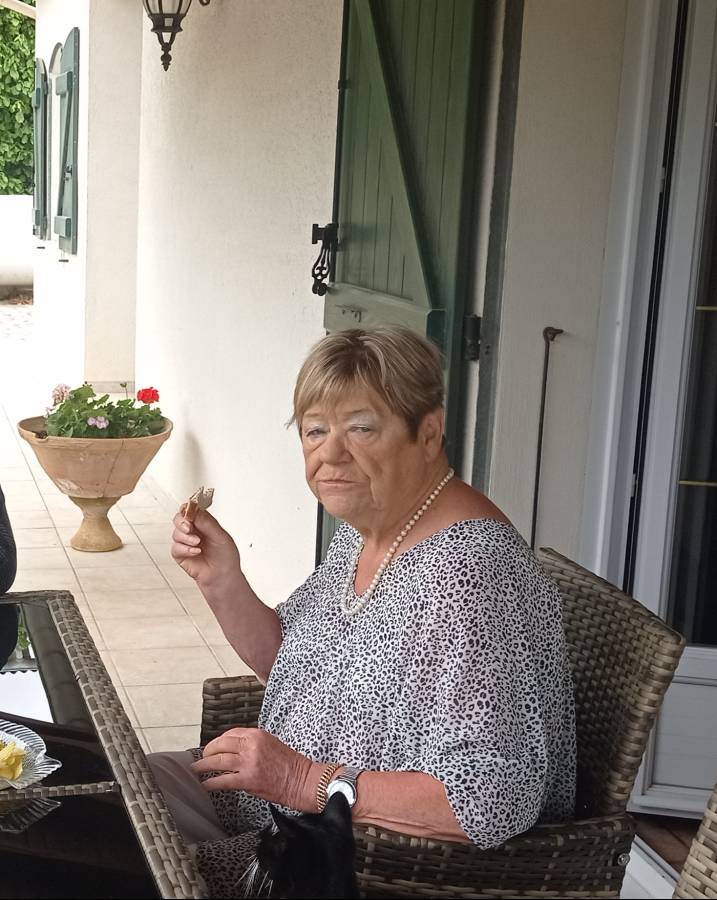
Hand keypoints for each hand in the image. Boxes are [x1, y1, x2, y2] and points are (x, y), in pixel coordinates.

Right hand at [170, 508, 241, 588]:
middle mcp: (194, 531)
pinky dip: (185, 549)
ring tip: (198, 543)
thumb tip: (195, 511)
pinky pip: (176, 548)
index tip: (189, 511)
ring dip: (186, 537)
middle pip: (179, 519)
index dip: (188, 509)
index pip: (192, 510)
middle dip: (182, 522)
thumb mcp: (221, 536)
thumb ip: (207, 523)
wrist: (223, 576)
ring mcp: (186, 543)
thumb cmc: (226, 557)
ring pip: (176, 533)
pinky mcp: (180, 555)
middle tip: (189, 527)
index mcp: (204, 524)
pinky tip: (196, 552)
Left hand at [191, 728, 317, 811]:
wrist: (301, 779)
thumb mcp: (271, 743)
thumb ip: (252, 744)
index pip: (230, 733)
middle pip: (221, 744)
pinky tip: (205, 785)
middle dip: (208, 751)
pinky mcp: (247, 780)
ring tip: (196, 769)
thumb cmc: (289, 763)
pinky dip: (211, 783)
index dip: (219, 741)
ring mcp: (248, 762)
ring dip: (204, 766)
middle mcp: (251, 745)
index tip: (214, 747)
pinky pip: (223, 780)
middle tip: (202, 758)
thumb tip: (234, 749)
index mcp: (257, 734)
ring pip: (218, 761)